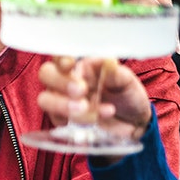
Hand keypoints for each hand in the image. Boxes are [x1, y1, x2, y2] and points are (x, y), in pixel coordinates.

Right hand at [36, 57, 150, 145]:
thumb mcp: (128, 83)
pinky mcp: (63, 119)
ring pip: (45, 99)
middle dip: (61, 82)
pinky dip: (71, 120)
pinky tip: (90, 121)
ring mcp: (62, 100)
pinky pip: (55, 119)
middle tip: (82, 90)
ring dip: (62, 104)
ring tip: (86, 108)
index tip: (70, 64)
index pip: (60, 56)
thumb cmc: (128, 97)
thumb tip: (108, 61)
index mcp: (81, 66)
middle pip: (46, 74)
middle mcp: (66, 81)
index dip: (59, 58)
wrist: (133, 123)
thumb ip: (117, 73)